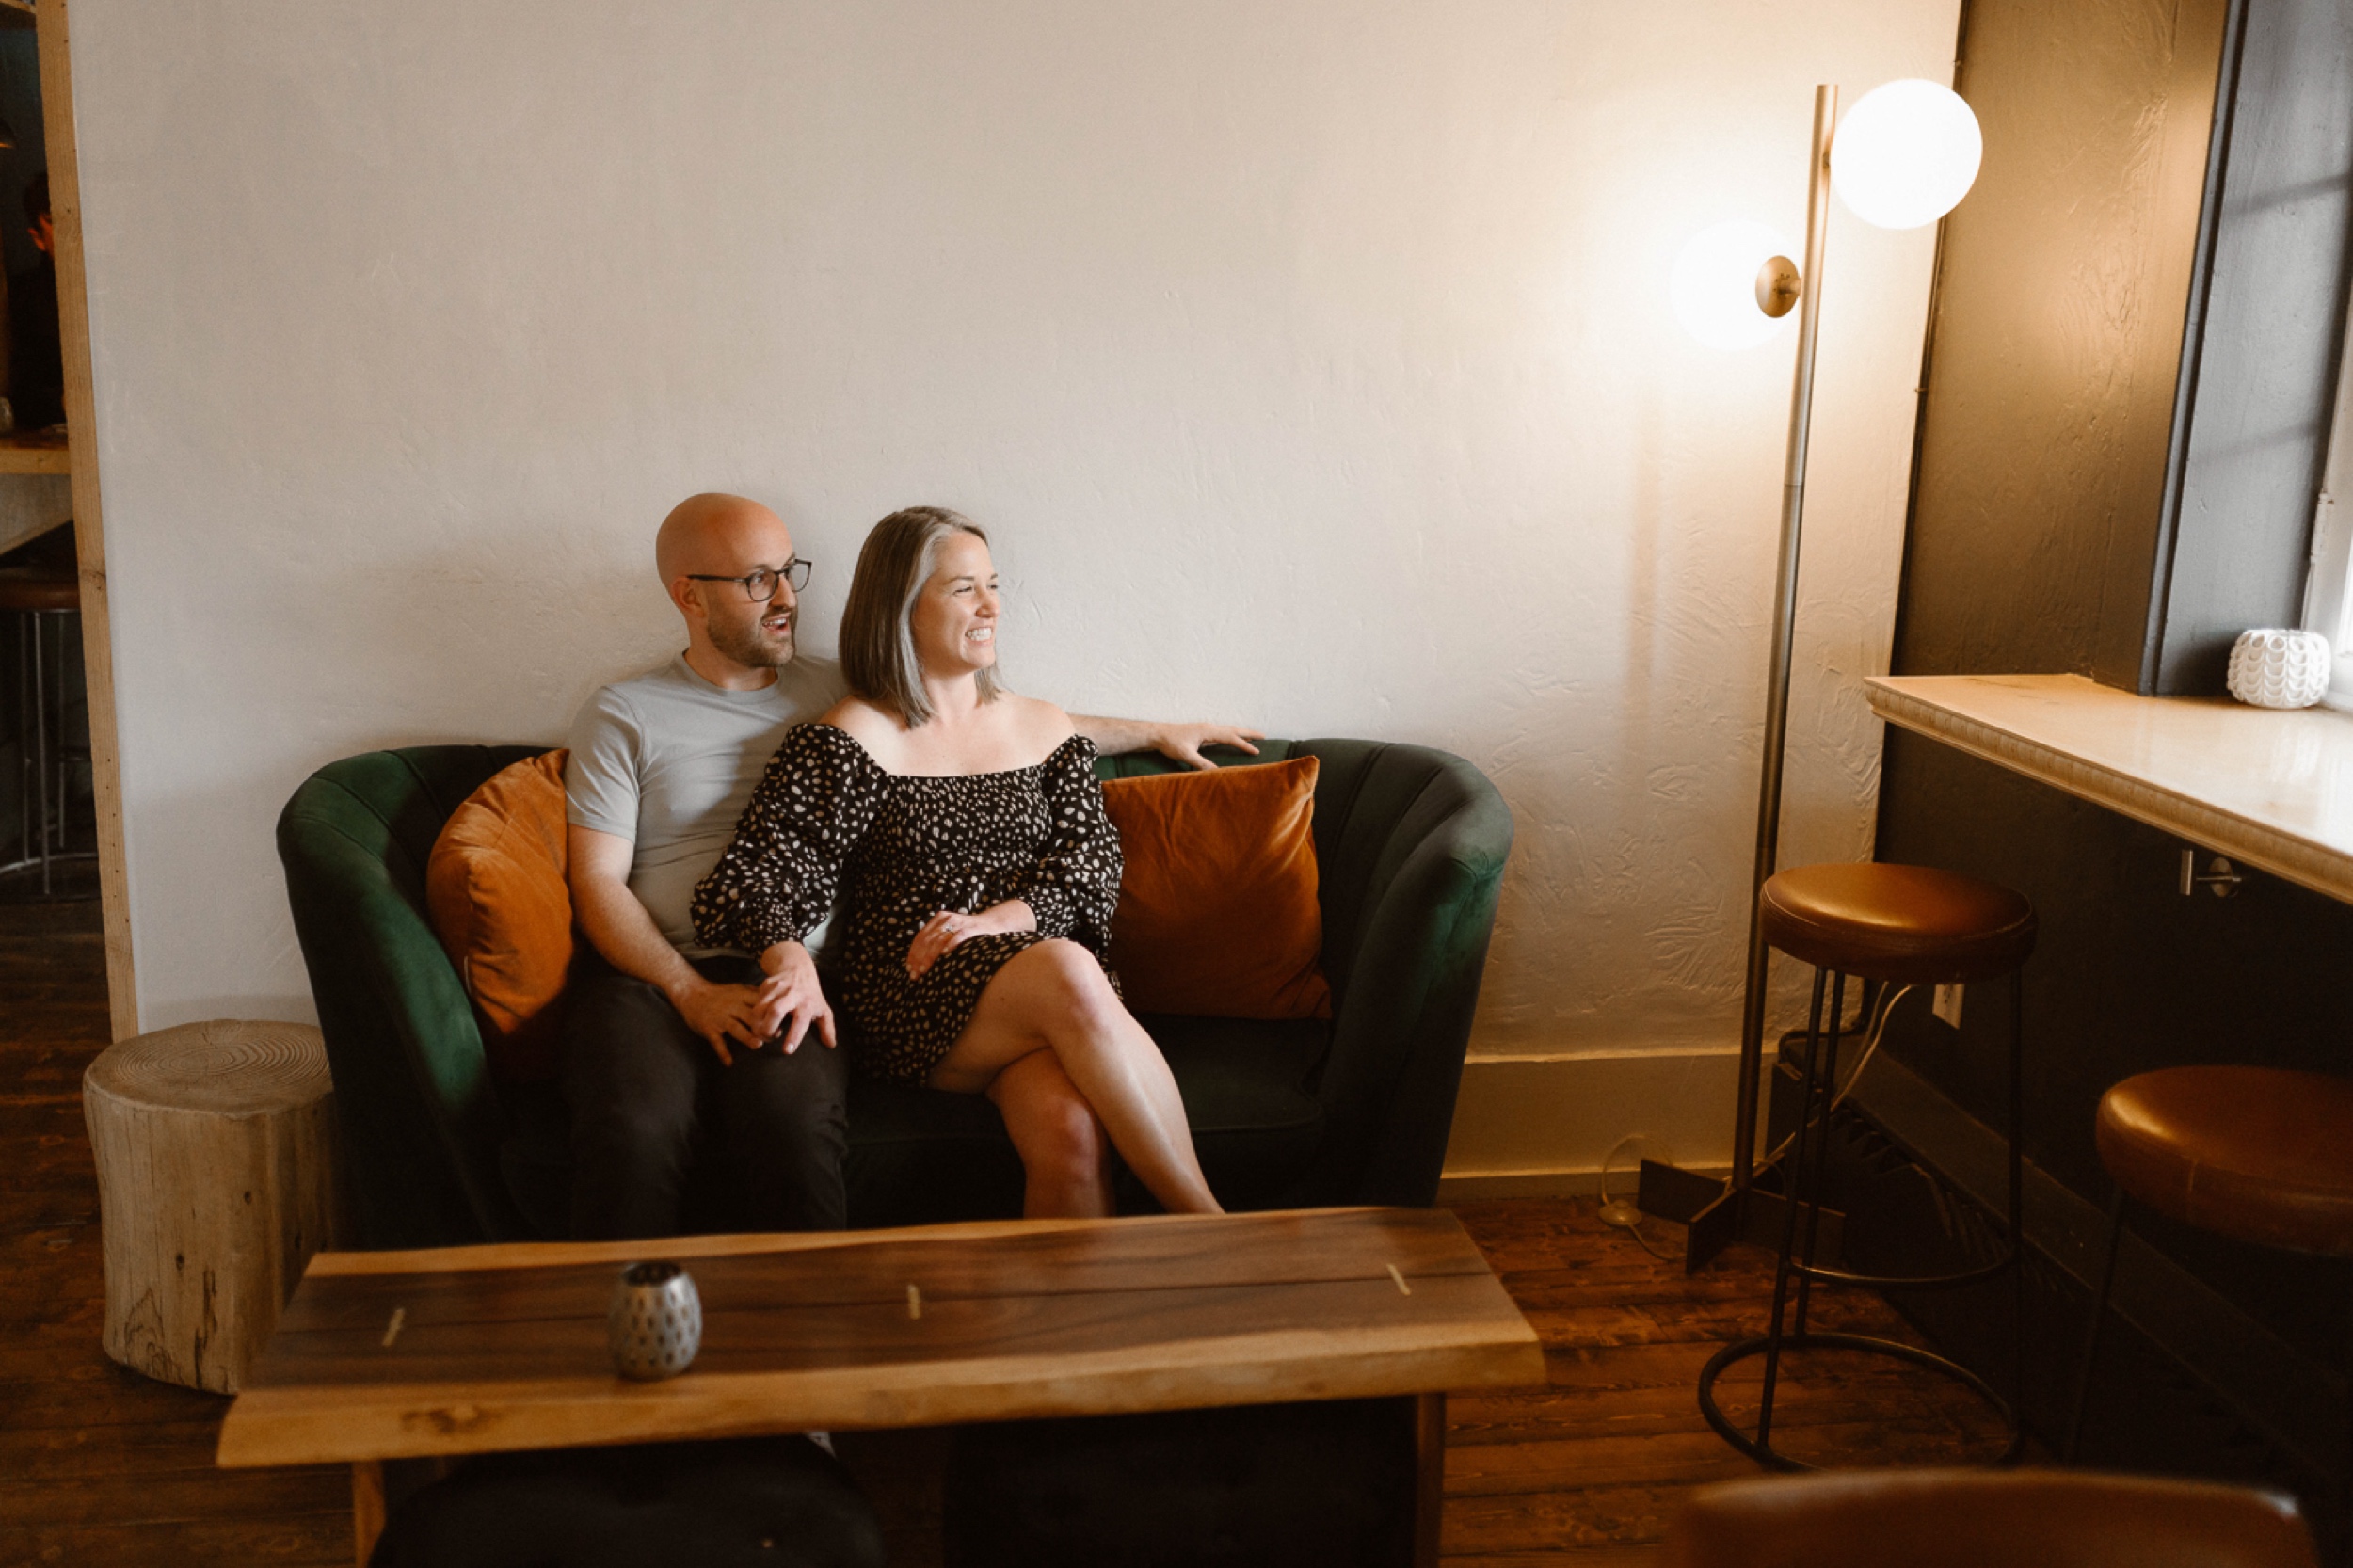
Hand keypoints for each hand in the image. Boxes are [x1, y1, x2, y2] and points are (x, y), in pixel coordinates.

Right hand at [668, 976, 777, 1066]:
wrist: (691, 993)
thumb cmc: (719, 994)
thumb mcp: (737, 989)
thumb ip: (755, 995)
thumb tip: (776, 1000)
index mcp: (741, 996)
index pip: (761, 1003)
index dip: (772, 1012)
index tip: (784, 1020)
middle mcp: (731, 1006)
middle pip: (751, 1017)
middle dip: (763, 1027)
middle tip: (774, 1037)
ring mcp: (720, 1017)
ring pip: (736, 1028)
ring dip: (747, 1037)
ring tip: (757, 1045)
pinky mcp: (708, 1027)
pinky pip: (716, 1042)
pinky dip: (723, 1053)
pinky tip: (729, 1063)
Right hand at [752, 942, 836, 1053]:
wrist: (797, 966)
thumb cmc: (811, 994)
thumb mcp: (823, 1009)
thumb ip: (827, 1028)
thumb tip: (830, 1045)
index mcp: (808, 1003)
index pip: (801, 1021)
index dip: (794, 1037)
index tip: (787, 1050)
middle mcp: (792, 994)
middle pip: (776, 1011)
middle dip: (768, 1029)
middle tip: (769, 1038)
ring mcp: (777, 988)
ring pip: (760, 1008)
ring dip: (758, 1024)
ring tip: (763, 1030)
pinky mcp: (765, 985)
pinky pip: (755, 1003)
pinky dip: (755, 1014)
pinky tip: (761, 1018)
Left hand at [905, 901, 1033, 979]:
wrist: (992, 923)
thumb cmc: (969, 933)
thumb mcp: (950, 933)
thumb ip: (937, 941)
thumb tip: (920, 960)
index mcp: (938, 919)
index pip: (920, 937)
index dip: (913, 953)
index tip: (908, 967)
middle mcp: (946, 918)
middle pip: (926, 940)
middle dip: (918, 958)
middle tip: (913, 974)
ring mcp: (958, 922)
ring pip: (938, 940)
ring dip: (929, 957)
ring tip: (923, 970)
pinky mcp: (970, 927)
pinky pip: (957, 936)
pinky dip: (949, 945)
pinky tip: (943, 956)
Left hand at [1150, 723, 1263, 771]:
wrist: (1157, 734)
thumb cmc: (1171, 743)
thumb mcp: (1186, 755)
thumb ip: (1201, 764)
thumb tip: (1216, 772)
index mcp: (1208, 731)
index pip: (1230, 738)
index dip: (1244, 744)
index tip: (1256, 751)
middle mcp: (1209, 728)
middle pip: (1233, 729)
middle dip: (1248, 733)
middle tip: (1263, 736)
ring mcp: (1205, 729)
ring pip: (1228, 730)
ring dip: (1241, 733)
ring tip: (1252, 736)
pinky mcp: (1201, 733)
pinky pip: (1221, 733)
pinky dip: (1231, 735)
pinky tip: (1232, 739)